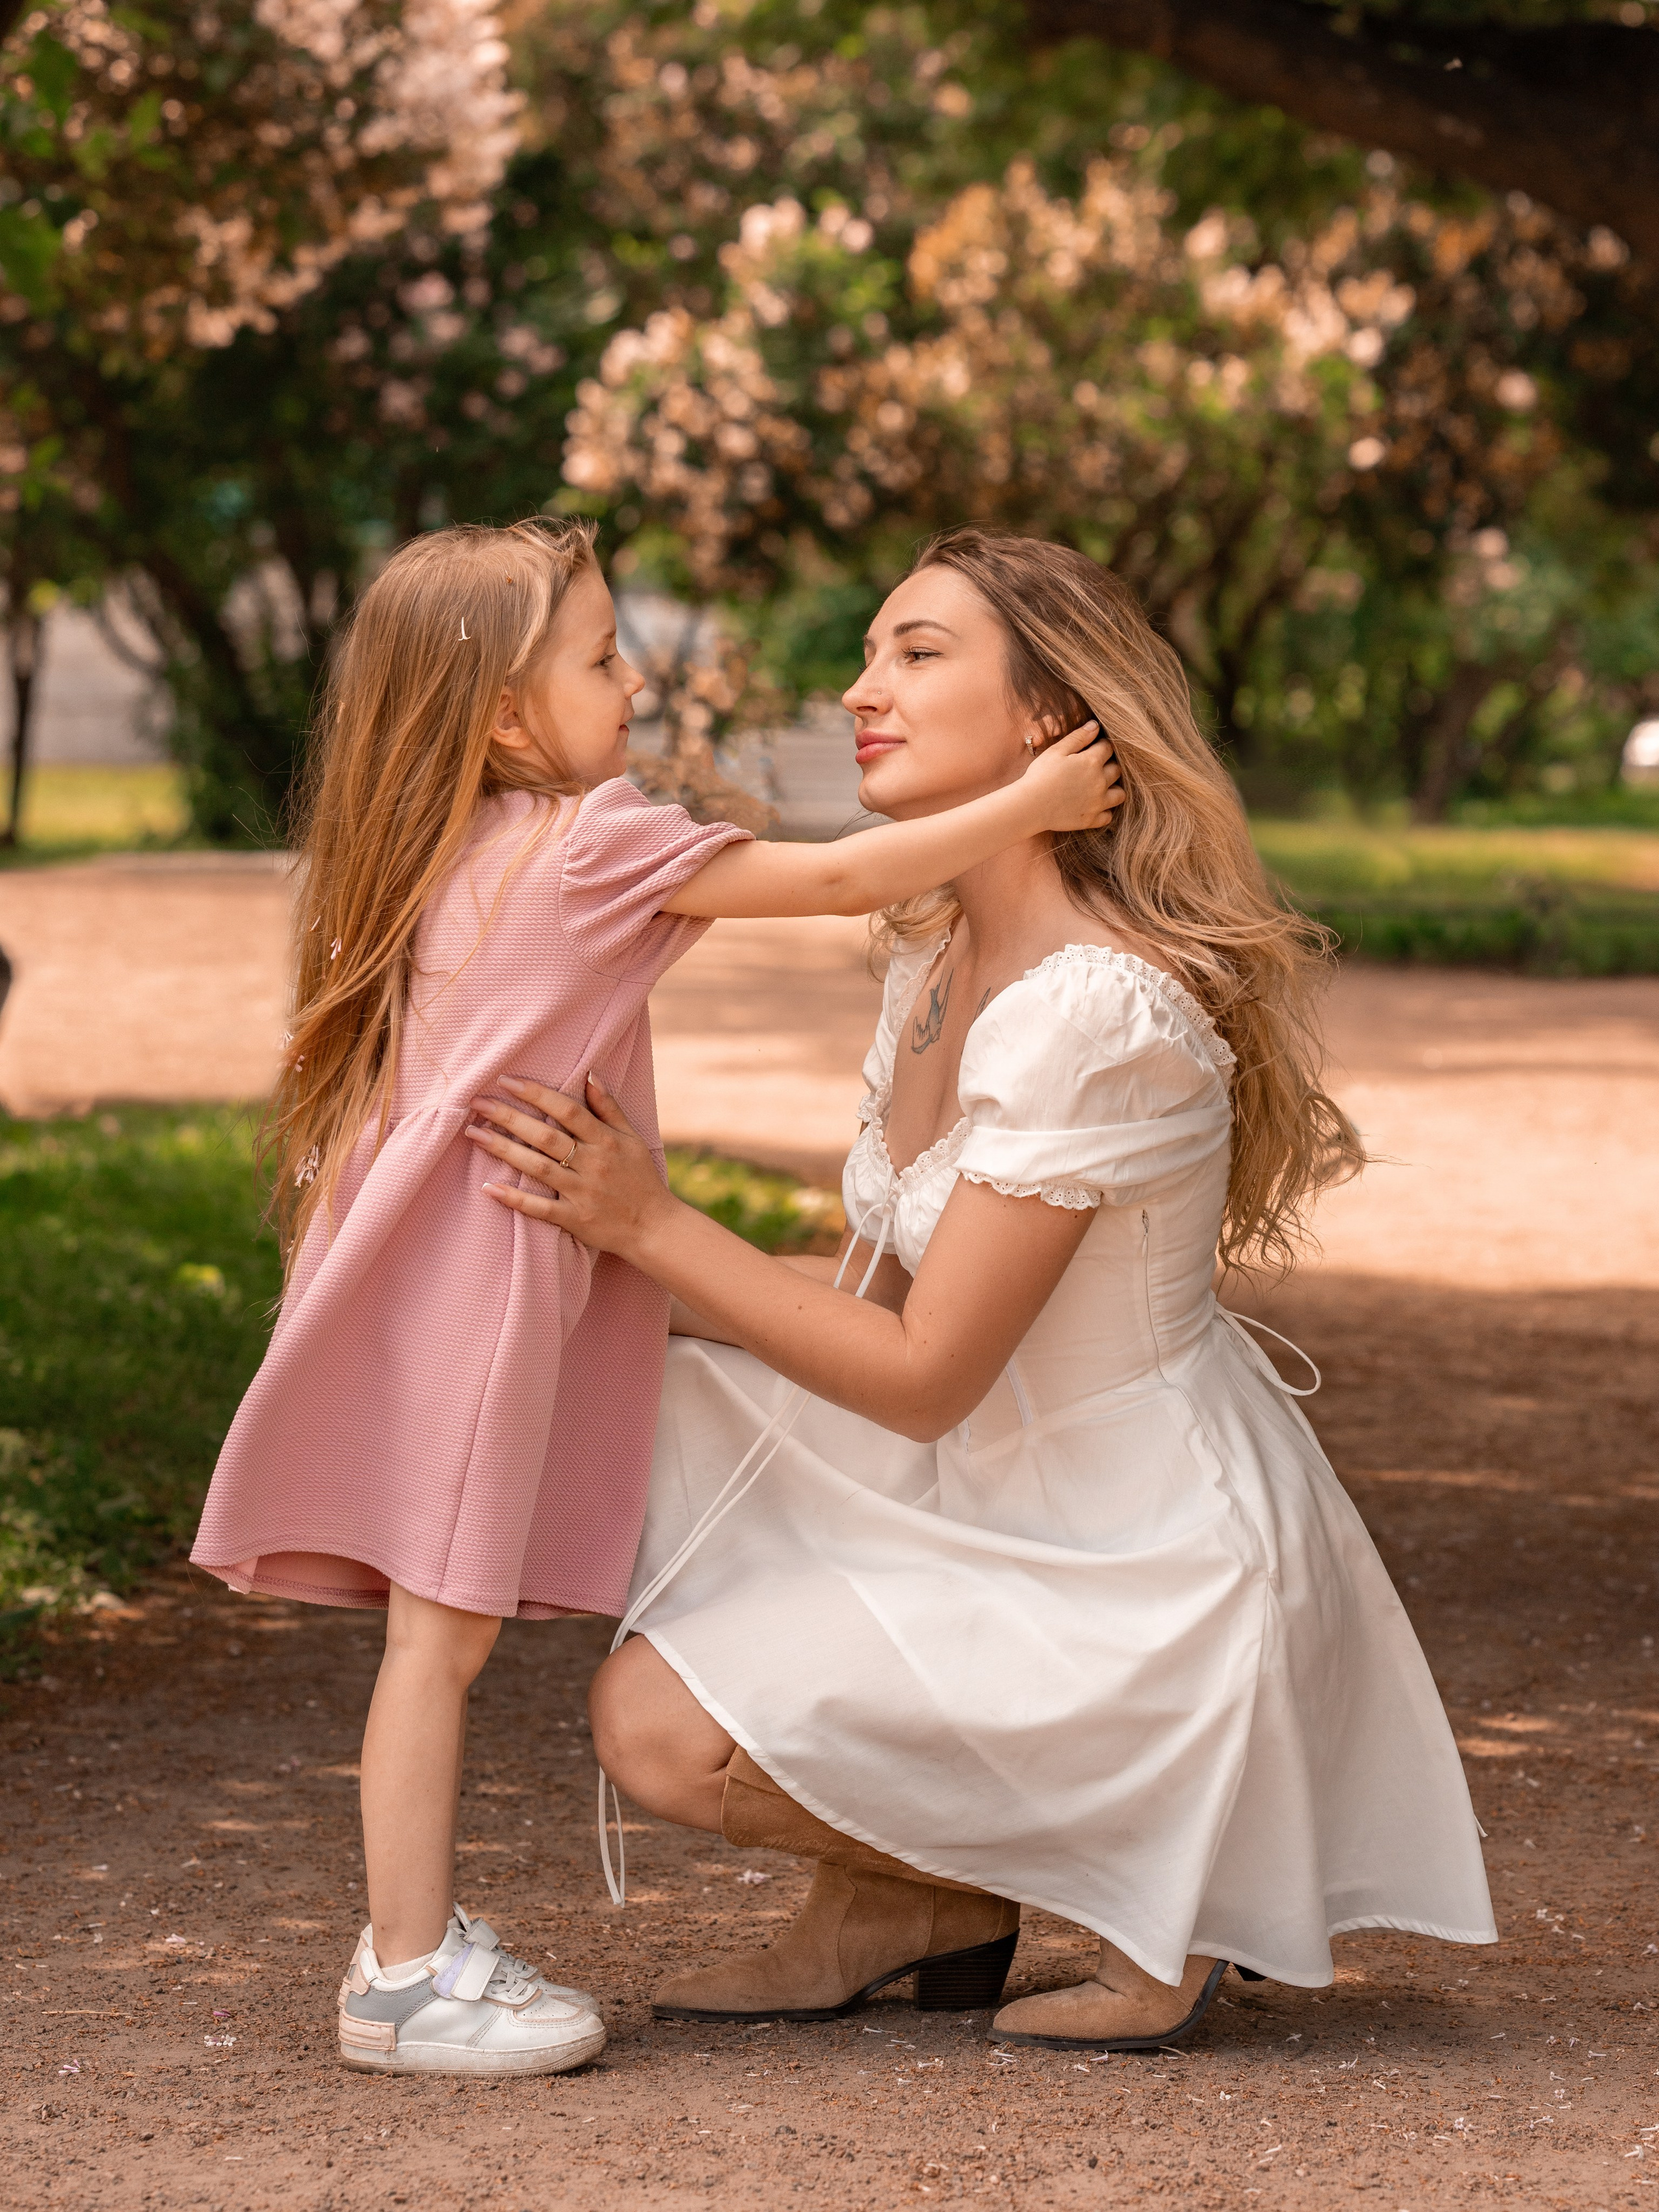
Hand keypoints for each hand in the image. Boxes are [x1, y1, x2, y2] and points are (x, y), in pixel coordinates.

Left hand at [464, 1074, 674, 1256]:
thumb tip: (589, 1075)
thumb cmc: (641, 1178)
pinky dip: (515, 1199)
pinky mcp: (575, 1220)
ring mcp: (582, 1193)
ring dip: (504, 1150)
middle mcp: (593, 1164)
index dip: (537, 1093)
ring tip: (474, 1134)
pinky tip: (489, 1188)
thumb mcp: (632, 1138)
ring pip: (538, 1167)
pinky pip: (541, 1209)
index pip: (567, 1110)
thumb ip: (609, 1107)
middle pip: (546, 1136)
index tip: (507, 1081)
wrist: (654, 1227)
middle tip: (477, 1103)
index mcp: (605, 1140)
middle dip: (510, 1117)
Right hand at [1019, 719, 1122, 832]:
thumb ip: (1078, 737)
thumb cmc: (1040, 775)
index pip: (1108, 748)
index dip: (1102, 745)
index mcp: (1091, 762)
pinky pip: (1108, 816)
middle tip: (1096, 766)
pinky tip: (1095, 805)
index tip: (1094, 748)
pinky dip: (1105, 811)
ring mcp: (1098, 803)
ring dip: (1114, 788)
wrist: (1030, 805)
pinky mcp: (1091, 819)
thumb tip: (1095, 725)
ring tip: (1102, 786)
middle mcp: (1100, 782)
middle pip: (1117, 770)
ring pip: (1120, 794)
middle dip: (1110, 765)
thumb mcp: (1057, 751)